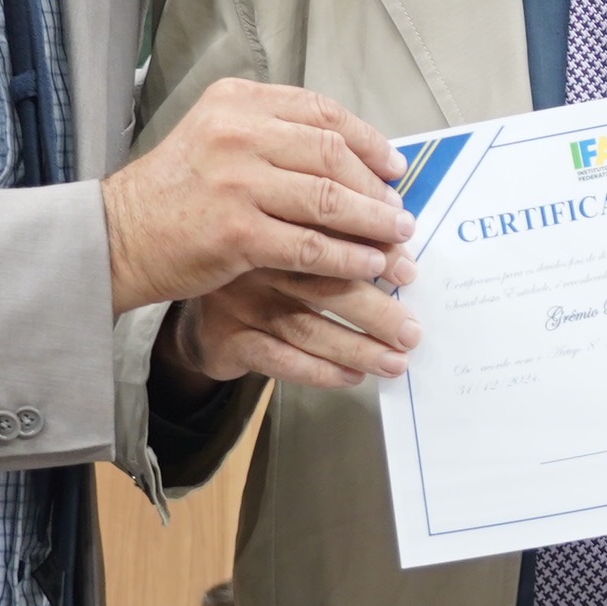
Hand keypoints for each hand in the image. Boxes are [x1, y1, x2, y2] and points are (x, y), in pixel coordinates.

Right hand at [104, 78, 414, 316]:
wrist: (119, 235)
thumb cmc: (177, 191)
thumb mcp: (217, 137)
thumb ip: (274, 135)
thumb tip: (355, 155)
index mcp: (238, 101)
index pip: (323, 113)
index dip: (368, 141)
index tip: (394, 167)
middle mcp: (238, 132)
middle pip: (333, 155)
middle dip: (376, 187)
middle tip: (401, 212)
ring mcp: (237, 182)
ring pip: (328, 200)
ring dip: (372, 224)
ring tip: (398, 242)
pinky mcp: (236, 231)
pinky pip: (310, 245)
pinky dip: (346, 257)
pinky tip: (367, 266)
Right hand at [164, 262, 419, 389]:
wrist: (195, 311)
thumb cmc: (262, 273)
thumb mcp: (291, 242)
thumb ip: (336, 239)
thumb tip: (404, 255)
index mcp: (277, 227)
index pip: (333, 238)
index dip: (375, 254)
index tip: (410, 272)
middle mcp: (256, 262)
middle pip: (324, 286)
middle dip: (375, 311)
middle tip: (412, 332)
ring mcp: (238, 302)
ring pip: (305, 328)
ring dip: (355, 348)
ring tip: (394, 362)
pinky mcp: (227, 339)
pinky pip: (278, 359)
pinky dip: (318, 371)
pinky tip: (351, 377)